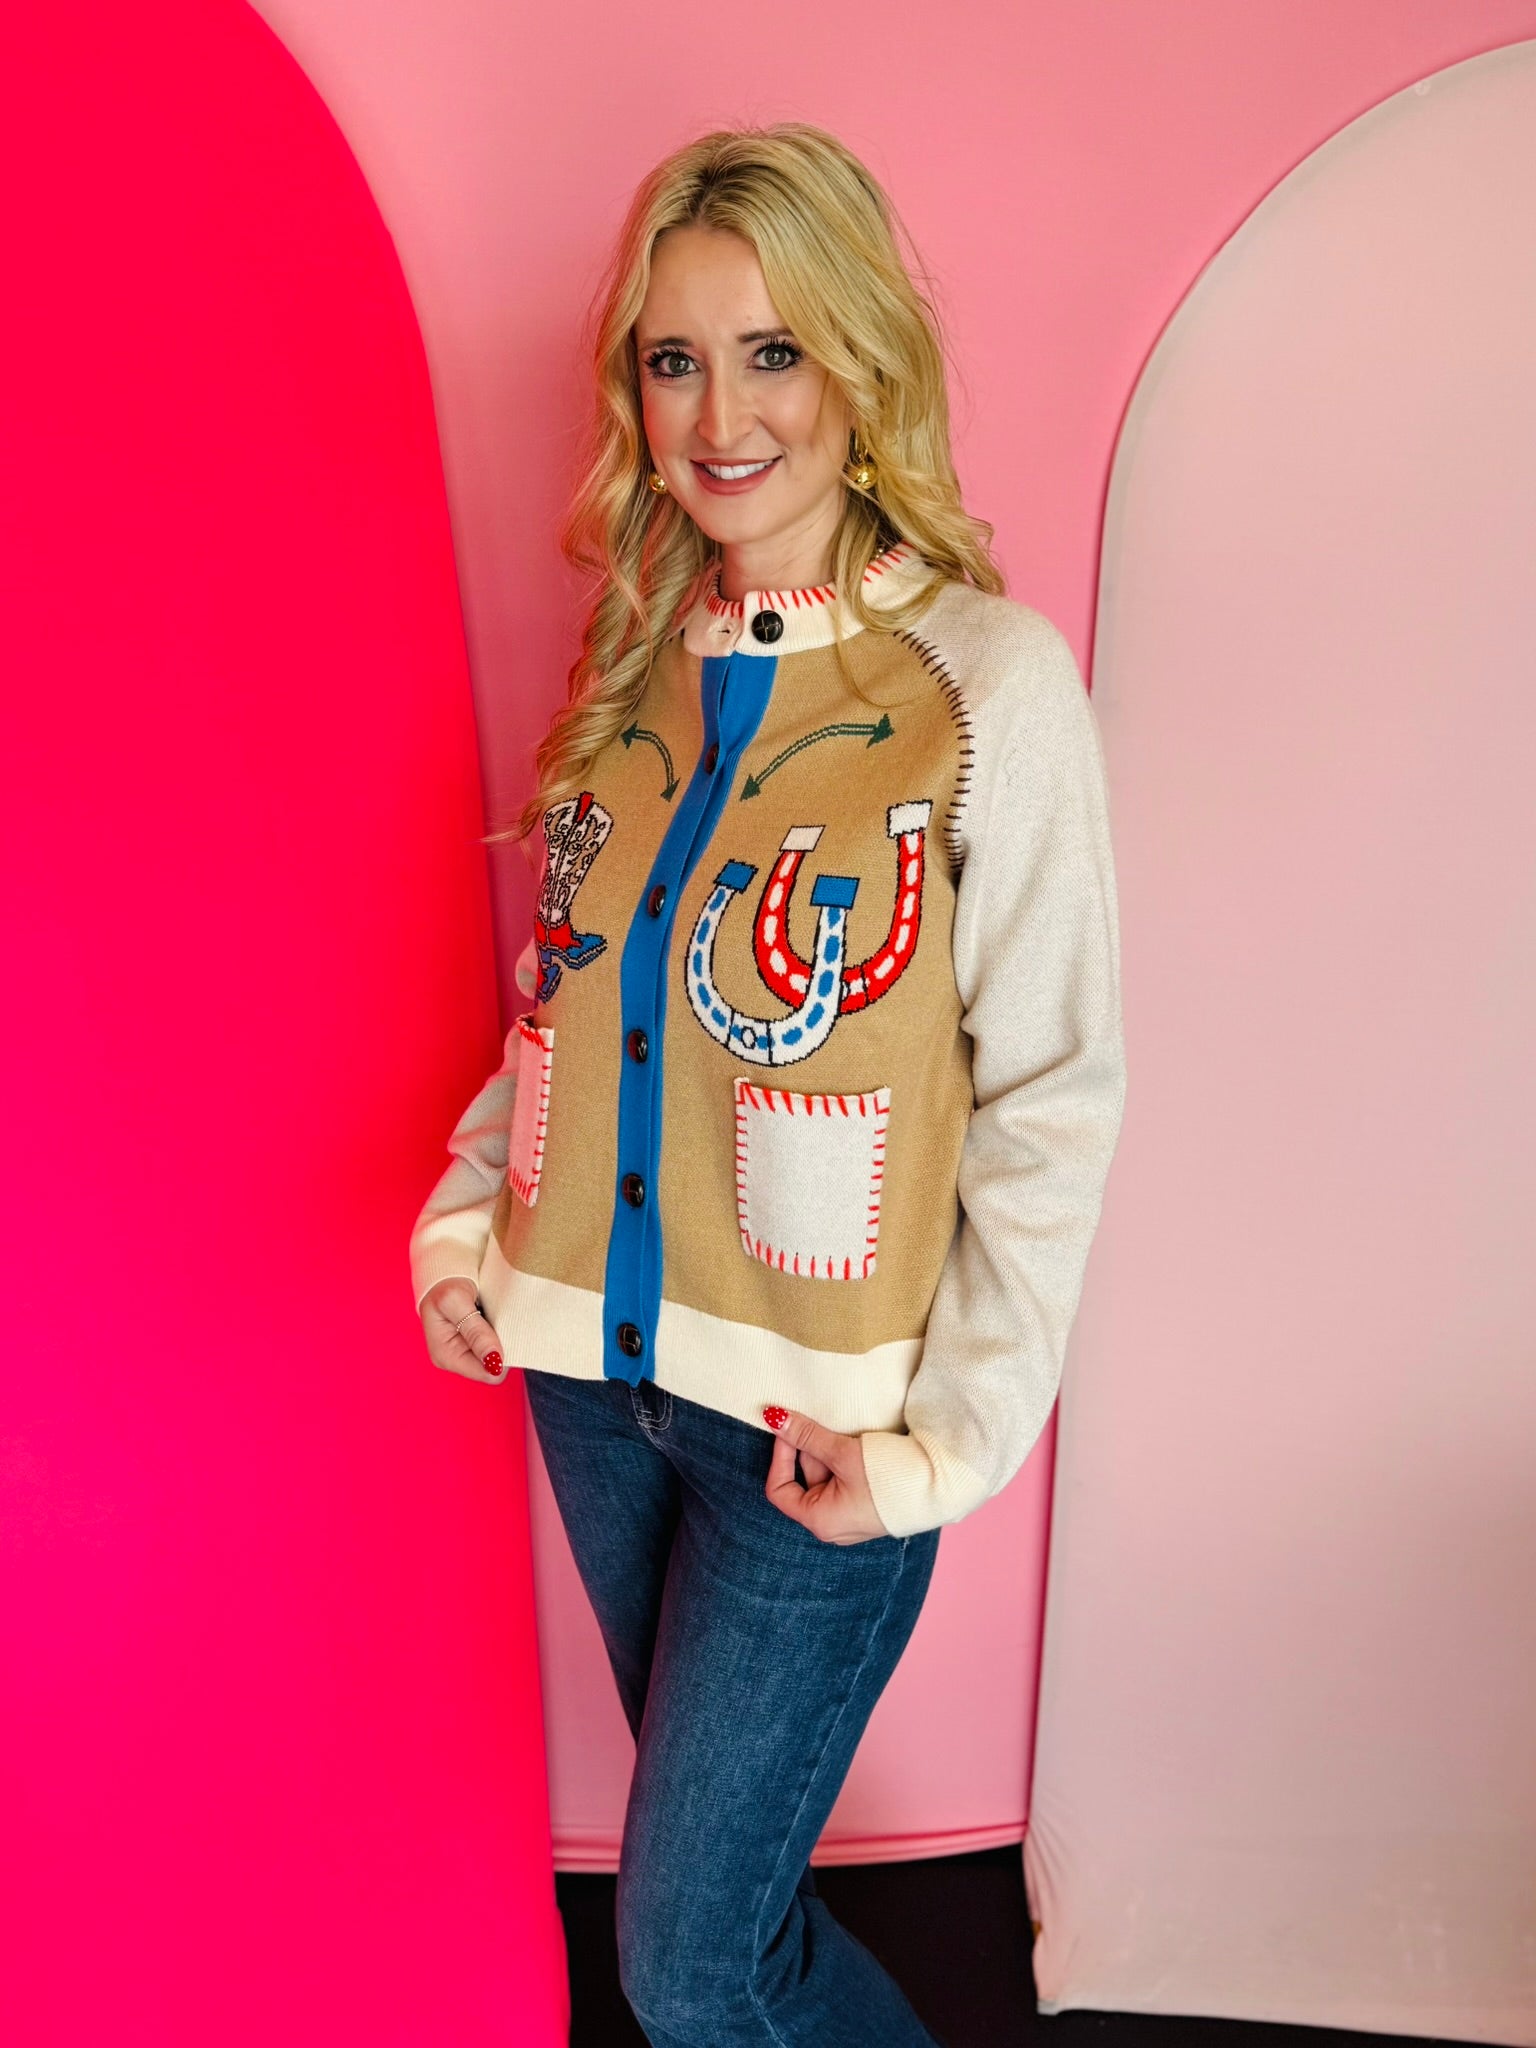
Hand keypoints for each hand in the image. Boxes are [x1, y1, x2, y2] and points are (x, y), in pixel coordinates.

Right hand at [419, 1277, 506, 1383]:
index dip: (502, 1356)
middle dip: (503, 1346)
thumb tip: (494, 1361)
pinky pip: (498, 1345)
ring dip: (503, 1338)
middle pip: (496, 1367)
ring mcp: (467, 1352)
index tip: (503, 1330)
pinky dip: (502, 1332)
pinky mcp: (476, 1343)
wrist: (444, 1273)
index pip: (488, 1374)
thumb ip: (475, 1332)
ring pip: (499, 1357)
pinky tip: (495, 1318)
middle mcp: (457, 1359)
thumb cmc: (444, 1286)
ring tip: (495, 1316)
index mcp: (447, 1356)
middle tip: (499, 1320)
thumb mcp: (456, 1302)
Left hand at [761, 1406, 890, 1544]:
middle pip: (805, 1480)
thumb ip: (806, 1435)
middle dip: (811, 1450)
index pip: (779, 1490)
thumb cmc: (888, 1477)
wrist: (940, 1486)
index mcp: (819, 1521)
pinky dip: (844, 1462)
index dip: (780, 1457)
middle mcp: (832, 1526)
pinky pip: (845, 1482)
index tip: (790, 1430)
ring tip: (848, 1436)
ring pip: (827, 1478)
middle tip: (826, 1426)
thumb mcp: (842, 1452)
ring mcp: (851, 1518)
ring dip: (830, 1453)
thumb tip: (774, 1418)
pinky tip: (858, 1446)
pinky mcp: (868, 1507)